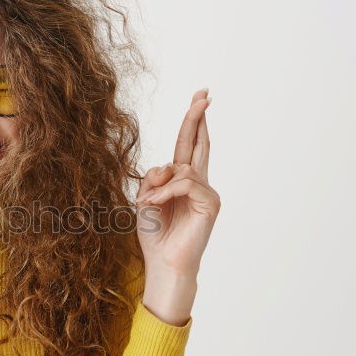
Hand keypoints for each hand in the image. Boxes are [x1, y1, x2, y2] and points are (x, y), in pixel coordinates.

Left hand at [135, 89, 220, 279]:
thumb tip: (170, 165)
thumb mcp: (144, 199)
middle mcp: (197, 182)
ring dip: (159, 186)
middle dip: (198, 118)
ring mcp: (206, 192)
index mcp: (181, 180)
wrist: (162, 262)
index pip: (188, 146)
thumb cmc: (155, 234)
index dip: (192, 123)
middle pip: (198, 143)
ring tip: (149, 205)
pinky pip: (185, 183)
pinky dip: (166, 193)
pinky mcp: (210, 203)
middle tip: (205, 93)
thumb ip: (153, 178)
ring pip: (182, 168)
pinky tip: (156, 205)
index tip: (200, 99)